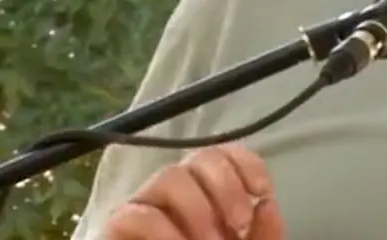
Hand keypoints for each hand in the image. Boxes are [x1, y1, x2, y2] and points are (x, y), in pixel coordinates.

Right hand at [103, 142, 285, 239]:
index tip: (263, 193)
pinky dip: (162, 232)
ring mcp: (146, 208)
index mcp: (209, 196)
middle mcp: (178, 193)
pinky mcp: (117, 229)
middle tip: (239, 226)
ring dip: (197, 209)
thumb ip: (261, 236)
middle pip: (201, 156)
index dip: (246, 165)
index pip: (226, 154)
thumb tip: (268, 205)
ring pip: (169, 176)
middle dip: (227, 185)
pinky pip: (135, 213)